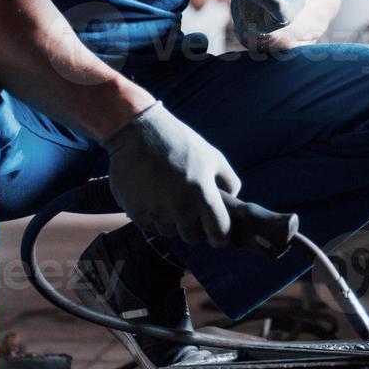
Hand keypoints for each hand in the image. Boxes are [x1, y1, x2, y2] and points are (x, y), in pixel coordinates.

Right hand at [103, 103, 240, 246]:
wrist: (138, 131)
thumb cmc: (180, 141)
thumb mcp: (212, 156)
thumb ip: (229, 181)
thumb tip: (232, 199)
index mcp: (203, 195)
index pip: (219, 232)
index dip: (220, 236)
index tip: (218, 236)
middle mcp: (180, 208)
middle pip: (192, 238)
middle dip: (194, 229)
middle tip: (190, 212)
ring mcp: (157, 212)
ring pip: (169, 232)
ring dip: (172, 222)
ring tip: (168, 198)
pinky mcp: (136, 212)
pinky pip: (149, 226)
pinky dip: (153, 216)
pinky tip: (153, 197)